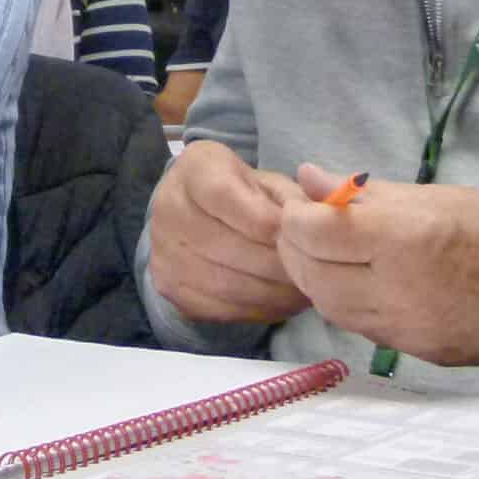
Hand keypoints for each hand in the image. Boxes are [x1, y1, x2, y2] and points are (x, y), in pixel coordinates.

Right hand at [147, 139, 313, 325]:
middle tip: (314, 272)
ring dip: (274, 292)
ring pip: (227, 283)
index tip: (300, 236)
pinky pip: (220, 307)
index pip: (224, 195)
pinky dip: (259, 309)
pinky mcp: (170, 287)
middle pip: (227, 245)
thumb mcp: (270, 181)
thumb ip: (292, 197)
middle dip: (278, 262)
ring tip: (305, 290)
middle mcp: (168, 207)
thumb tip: (313, 222)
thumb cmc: (245, 194)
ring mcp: (163, 251)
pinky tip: (282, 301)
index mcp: (194, 169)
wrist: (200, 214)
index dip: (266, 220)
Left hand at [276, 162, 478, 366]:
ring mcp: (409, 329)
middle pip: (313, 276)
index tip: (302, 205)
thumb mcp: (432, 196)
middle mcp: (402, 289)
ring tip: (326, 253)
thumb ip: (361, 193)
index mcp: (407, 237)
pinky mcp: (416, 353)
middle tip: (303, 227)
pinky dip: (345, 303)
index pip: (316, 233)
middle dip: (295, 249)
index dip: (297, 217)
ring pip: (330, 308)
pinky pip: (361, 328)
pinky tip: (355, 280)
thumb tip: (307, 177)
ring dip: (315, 278)